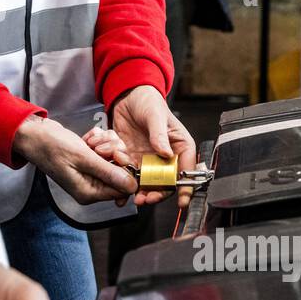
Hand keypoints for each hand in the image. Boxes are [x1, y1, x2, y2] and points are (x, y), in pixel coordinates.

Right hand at [11, 116, 137, 206]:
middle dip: (114, 153)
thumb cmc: (51, 147)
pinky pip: (104, 151)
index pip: (121, 189)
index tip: (118, 154)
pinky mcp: (88, 161)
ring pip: (113, 158)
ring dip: (106, 144)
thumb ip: (109, 173)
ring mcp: (89, 173)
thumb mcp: (83, 158)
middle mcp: (90, 186)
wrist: (33, 134)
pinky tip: (88, 138)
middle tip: (100, 145)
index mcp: (88, 192)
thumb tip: (131, 187)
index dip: (125, 170)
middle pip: (120, 172)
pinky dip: (99, 141)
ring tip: (91, 141)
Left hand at [85, 84, 196, 209]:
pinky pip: (128, 174)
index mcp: (179, 147)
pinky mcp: (132, 159)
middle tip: (145, 199)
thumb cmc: (149, 101)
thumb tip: (166, 153)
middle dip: (155, 193)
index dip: (185, 188)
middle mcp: (165, 157)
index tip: (181, 202)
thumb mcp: (155, 115)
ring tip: (127, 191)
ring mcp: (147, 160)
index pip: (185, 171)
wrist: (127, 97)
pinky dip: (121, 180)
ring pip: (144, 182)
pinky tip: (115, 185)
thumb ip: (159, 134)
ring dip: (136, 189)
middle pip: (164, 182)